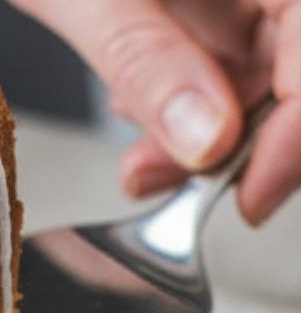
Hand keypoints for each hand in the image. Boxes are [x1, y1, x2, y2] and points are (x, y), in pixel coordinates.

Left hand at [10, 0, 300, 223]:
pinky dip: (193, 112)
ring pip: (269, 79)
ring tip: (143, 163)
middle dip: (249, 144)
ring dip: (213, 142)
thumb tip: (206, 142)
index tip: (250, 195)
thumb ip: (146, 58)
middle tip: (184, 190)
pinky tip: (144, 116)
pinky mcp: (221, 4)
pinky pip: (233, 68)